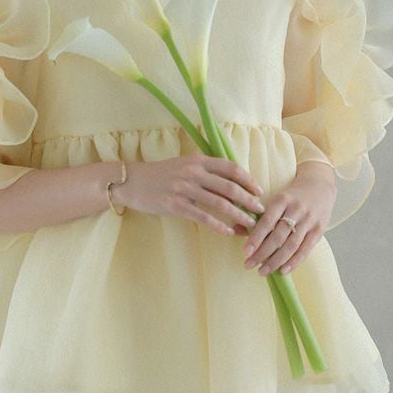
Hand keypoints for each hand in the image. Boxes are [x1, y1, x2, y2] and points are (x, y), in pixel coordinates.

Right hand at [117, 153, 265, 235]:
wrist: (132, 181)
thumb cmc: (161, 174)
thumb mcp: (184, 165)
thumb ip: (205, 171)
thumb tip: (231, 185)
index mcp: (198, 160)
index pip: (230, 168)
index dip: (248, 180)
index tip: (259, 190)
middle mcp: (193, 172)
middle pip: (229, 186)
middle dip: (248, 199)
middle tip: (260, 210)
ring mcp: (184, 188)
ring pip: (219, 202)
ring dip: (238, 214)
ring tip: (249, 224)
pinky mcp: (175, 205)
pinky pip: (202, 216)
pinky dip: (218, 225)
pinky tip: (228, 232)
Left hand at [238, 164, 336, 275]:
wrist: (319, 185)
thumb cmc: (291, 196)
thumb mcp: (275, 199)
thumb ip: (257, 215)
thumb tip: (235, 230)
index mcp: (282, 200)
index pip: (267, 222)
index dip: (255, 238)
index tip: (245, 252)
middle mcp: (296, 210)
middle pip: (278, 236)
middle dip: (262, 253)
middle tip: (249, 265)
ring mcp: (309, 220)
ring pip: (291, 245)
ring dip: (276, 261)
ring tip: (262, 271)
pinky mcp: (319, 230)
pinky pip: (305, 249)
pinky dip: (294, 261)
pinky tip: (282, 270)